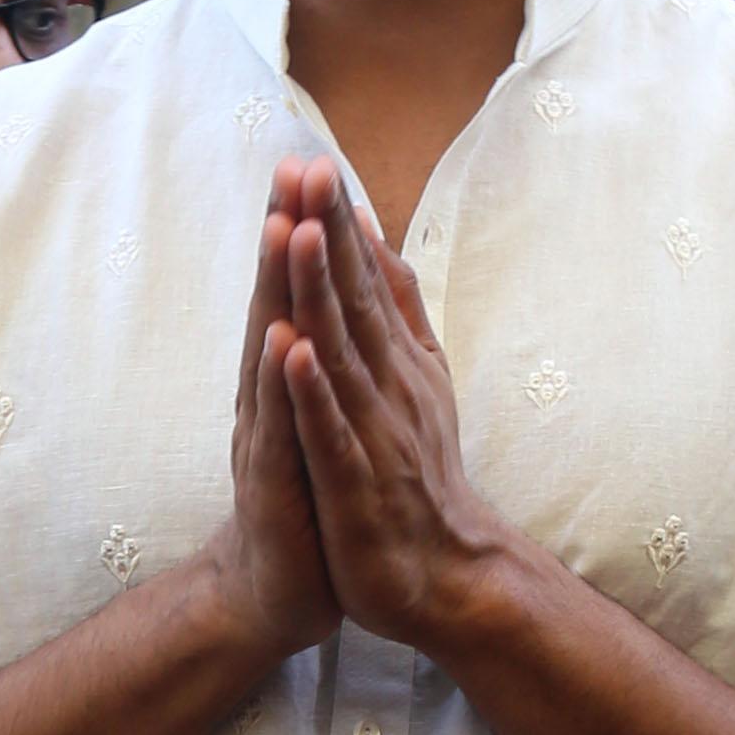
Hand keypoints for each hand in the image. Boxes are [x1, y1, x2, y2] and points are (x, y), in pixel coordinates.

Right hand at [191, 176, 336, 670]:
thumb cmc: (306, 499)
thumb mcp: (320, 417)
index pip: (292, 291)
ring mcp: (265, 436)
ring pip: (270, 351)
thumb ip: (323, 355)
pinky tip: (283, 343)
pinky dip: (280, 384)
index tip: (310, 162)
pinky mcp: (274, 482)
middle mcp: (266, 397)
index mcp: (284, 379)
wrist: (278, 590)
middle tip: (292, 167)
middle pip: (274, 301)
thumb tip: (336, 295)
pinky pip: (280, 426)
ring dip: (276, 290)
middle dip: (285, 234)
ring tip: (285, 228)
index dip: (301, 228)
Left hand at [277, 159, 517, 655]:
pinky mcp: (359, 485)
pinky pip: (333, 432)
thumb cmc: (416, 477)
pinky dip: (313, 393)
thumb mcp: (416, 381)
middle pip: (353, 300)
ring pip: (343, 353)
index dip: (338, 222)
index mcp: (396, 363)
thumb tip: (378, 242)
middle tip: (311, 167)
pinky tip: (292, 352)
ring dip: (320, 293)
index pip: (363, 282)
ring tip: (300, 232)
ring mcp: (376, 433)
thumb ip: (399, 314)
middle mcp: (390, 387)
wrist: (441, 574)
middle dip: (330, 234)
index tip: (314, 160)